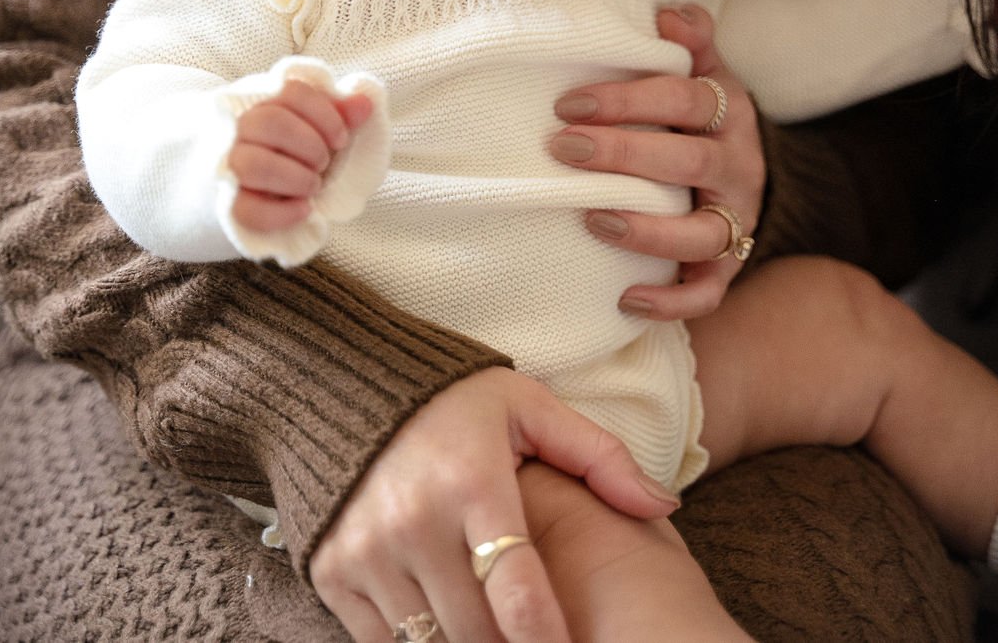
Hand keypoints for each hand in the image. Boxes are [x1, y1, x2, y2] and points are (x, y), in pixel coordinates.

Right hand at [227, 80, 373, 232]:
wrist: (246, 188)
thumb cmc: (287, 152)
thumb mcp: (314, 129)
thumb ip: (339, 115)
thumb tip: (365, 103)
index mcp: (264, 103)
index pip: (292, 92)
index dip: (324, 114)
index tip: (341, 138)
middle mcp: (239, 129)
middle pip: (270, 122)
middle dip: (309, 144)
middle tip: (324, 162)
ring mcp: (229, 166)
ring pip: (253, 164)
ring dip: (295, 177)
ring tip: (313, 186)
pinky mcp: (227, 204)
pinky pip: (247, 209)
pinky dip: (282, 212)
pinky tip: (304, 209)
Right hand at [309, 366, 677, 642]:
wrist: (345, 380)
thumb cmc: (452, 398)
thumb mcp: (528, 407)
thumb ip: (598, 454)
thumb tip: (665, 505)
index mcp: (472, 481)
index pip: (519, 593)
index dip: (550, 642)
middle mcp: (414, 520)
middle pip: (477, 633)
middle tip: (534, 639)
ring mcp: (367, 549)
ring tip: (492, 630)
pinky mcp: (332, 569)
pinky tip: (444, 628)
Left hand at [549, 4, 764, 320]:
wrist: (748, 168)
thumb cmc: (702, 112)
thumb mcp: (705, 69)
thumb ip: (690, 38)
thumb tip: (667, 13)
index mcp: (728, 110)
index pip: (685, 100)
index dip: (629, 99)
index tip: (569, 103)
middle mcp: (738, 165)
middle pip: (688, 164)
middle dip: (624, 156)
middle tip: (563, 148)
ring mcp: (737, 218)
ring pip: (701, 233)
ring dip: (646, 230)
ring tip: (592, 219)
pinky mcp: (730, 265)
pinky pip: (709, 292)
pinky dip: (672, 301)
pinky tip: (625, 298)